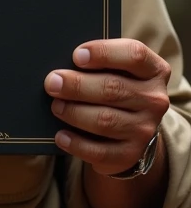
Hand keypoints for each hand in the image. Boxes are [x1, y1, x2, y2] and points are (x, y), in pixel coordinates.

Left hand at [44, 39, 169, 175]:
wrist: (132, 128)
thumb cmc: (115, 86)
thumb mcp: (116, 68)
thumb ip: (96, 62)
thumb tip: (61, 66)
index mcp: (154, 70)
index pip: (134, 55)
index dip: (103, 53)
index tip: (76, 55)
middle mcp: (154, 100)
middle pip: (113, 88)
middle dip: (77, 85)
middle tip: (52, 82)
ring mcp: (144, 129)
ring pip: (105, 120)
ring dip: (74, 112)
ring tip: (56, 106)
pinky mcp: (130, 154)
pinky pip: (100, 151)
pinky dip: (76, 143)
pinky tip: (61, 135)